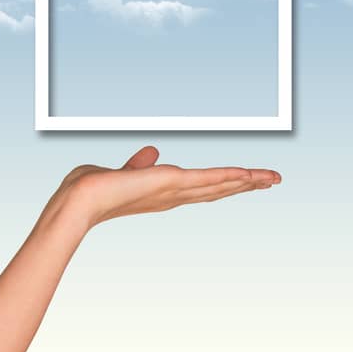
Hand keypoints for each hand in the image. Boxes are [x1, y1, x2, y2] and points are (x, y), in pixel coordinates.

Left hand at [59, 145, 281, 228]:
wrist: (79, 200)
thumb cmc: (90, 189)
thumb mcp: (120, 172)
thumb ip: (138, 164)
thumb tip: (152, 152)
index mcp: (162, 193)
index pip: (200, 189)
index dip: (224, 185)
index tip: (245, 181)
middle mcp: (172, 196)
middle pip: (217, 190)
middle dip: (246, 185)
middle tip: (273, 180)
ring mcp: (173, 192)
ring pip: (219, 186)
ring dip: (247, 181)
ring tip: (272, 178)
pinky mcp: (171, 183)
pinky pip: (207, 179)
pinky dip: (229, 176)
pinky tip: (250, 174)